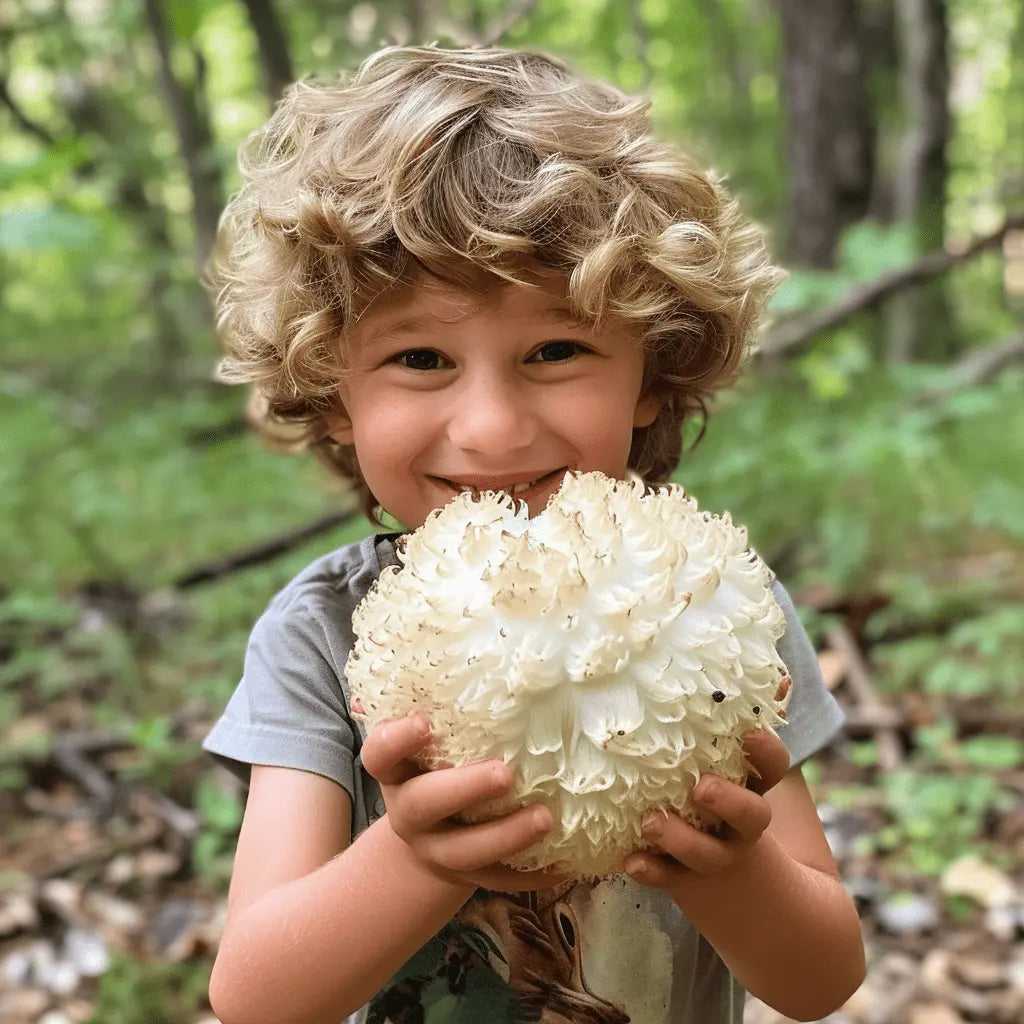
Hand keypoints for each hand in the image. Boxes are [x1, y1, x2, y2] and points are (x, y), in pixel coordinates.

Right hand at [360, 713, 569, 892]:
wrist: (428, 836)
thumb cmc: (435, 767)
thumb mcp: (426, 742)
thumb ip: (440, 708)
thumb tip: (469, 648)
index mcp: (397, 772)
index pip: (379, 754)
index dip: (396, 739)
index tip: (424, 720)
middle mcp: (410, 812)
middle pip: (425, 804)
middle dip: (464, 788)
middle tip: (504, 773)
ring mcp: (437, 849)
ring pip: (466, 851)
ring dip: (507, 835)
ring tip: (546, 817)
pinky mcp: (468, 876)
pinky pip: (500, 879)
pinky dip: (533, 873)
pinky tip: (566, 862)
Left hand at [624, 681, 791, 889]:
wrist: (748, 896)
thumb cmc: (729, 800)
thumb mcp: (743, 767)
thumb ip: (752, 720)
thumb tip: (780, 677)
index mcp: (755, 790)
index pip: (773, 769)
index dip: (767, 751)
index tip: (749, 733)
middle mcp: (740, 826)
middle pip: (750, 817)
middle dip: (728, 802)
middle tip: (701, 786)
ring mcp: (715, 855)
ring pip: (705, 853)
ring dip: (680, 838)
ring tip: (651, 821)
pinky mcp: (685, 878)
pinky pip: (668, 878)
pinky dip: (650, 871)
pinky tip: (630, 860)